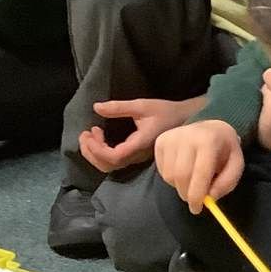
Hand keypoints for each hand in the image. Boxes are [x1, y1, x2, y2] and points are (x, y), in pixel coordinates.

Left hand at [77, 95, 202, 173]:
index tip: (91, 131)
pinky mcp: (136, 155)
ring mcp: (137, 157)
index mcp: (140, 144)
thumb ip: (119, 107)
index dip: (98, 148)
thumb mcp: (143, 105)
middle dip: (90, 152)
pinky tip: (100, 137)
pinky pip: (114, 160)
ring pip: (110, 166)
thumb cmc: (166, 111)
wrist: (185, 119)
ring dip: (94, 154)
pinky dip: (101, 153)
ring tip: (89, 136)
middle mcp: (138, 155)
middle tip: (84, 133)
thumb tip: (97, 107)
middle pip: (108, 165)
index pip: (114, 156)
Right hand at [154, 119, 243, 213]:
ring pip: (169, 175)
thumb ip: (226, 183)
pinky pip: (162, 170)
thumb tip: (210, 198)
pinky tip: (184, 170)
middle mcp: (186, 136)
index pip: (199, 173)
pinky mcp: (161, 141)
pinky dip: (172, 178)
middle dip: (187, 194)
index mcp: (209, 140)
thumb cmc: (225, 150)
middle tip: (194, 202)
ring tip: (193, 181)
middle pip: (181, 176)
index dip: (197, 195)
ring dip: (180, 187)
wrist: (211, 127)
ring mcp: (170, 137)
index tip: (197, 209)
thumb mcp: (236, 165)